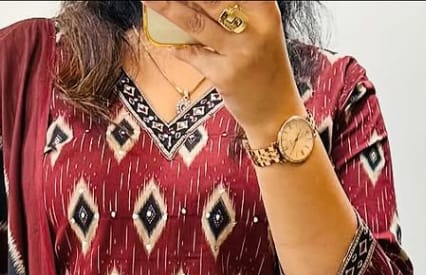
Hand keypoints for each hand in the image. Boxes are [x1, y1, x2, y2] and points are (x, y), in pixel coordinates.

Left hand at [142, 1, 303, 144]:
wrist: (277, 113)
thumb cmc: (265, 68)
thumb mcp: (260, 31)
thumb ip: (236, 11)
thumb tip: (194, 3)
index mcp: (265, 9)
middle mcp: (256, 27)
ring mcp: (240, 51)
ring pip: (195, 22)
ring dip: (167, 8)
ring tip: (149, 0)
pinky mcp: (226, 74)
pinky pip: (194, 55)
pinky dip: (180, 50)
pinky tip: (170, 47)